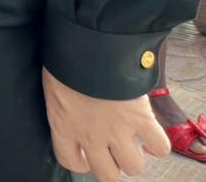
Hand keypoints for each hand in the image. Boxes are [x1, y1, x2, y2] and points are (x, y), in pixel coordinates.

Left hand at [43, 68, 167, 180]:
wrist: (87, 45)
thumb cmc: (64, 60)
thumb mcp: (53, 86)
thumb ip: (64, 106)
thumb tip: (70, 108)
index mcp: (63, 126)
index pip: (70, 161)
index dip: (82, 161)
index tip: (86, 153)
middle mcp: (90, 135)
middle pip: (107, 175)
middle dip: (112, 166)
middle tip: (113, 150)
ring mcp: (117, 130)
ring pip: (133, 167)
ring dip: (135, 157)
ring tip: (133, 143)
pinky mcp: (141, 120)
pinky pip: (159, 147)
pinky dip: (158, 146)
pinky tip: (150, 137)